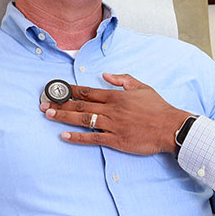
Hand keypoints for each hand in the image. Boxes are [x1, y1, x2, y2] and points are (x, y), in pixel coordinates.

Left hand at [40, 73, 191, 154]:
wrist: (169, 127)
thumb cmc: (158, 107)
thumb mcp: (142, 87)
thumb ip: (123, 80)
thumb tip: (106, 75)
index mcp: (117, 96)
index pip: (88, 91)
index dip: (71, 90)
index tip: (58, 89)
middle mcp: (111, 110)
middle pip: (81, 104)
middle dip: (61, 103)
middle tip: (45, 103)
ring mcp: (112, 125)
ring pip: (83, 119)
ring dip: (64, 117)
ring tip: (49, 114)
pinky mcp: (116, 140)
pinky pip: (92, 138)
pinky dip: (77, 137)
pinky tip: (64, 135)